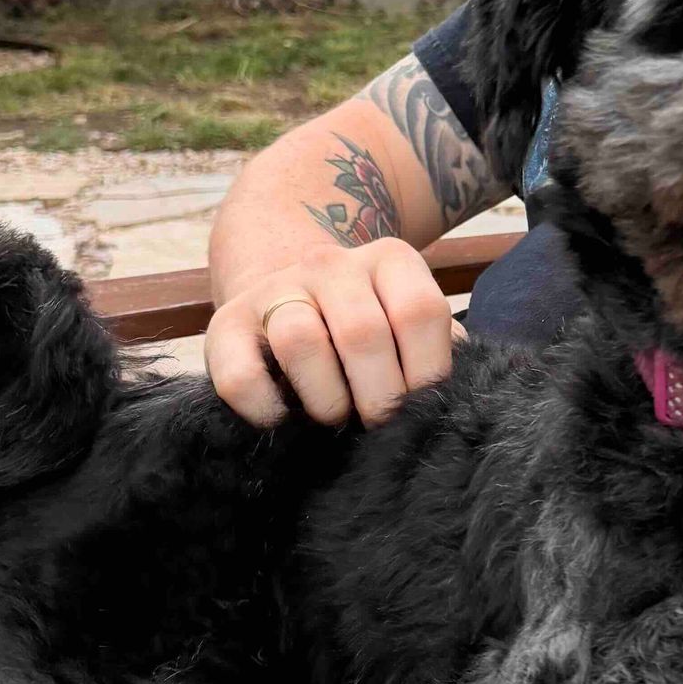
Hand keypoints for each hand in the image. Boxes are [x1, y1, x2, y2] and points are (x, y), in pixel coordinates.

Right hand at [206, 237, 458, 426]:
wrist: (288, 294)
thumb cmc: (370, 327)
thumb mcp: (409, 323)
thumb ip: (440, 349)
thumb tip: (459, 398)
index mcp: (389, 261)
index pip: (421, 312)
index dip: (427, 372)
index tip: (424, 405)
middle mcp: (330, 265)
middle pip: (362, 332)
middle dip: (379, 397)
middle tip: (379, 423)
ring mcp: (274, 291)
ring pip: (300, 341)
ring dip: (326, 400)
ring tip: (335, 417)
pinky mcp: (224, 325)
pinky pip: (240, 375)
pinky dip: (265, 409)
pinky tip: (284, 418)